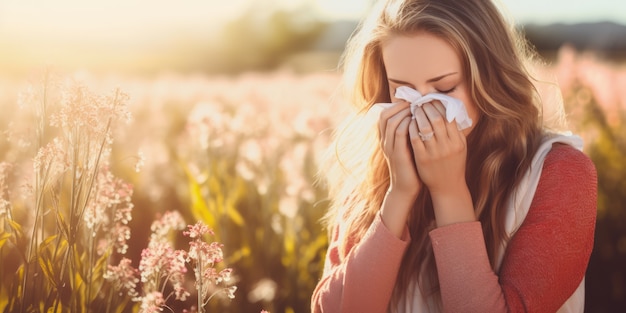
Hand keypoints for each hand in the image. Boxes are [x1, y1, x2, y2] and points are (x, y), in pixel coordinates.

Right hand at [378, 102, 421, 199]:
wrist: (406, 189)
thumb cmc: (410, 167)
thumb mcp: (407, 147)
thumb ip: (409, 133)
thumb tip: (420, 117)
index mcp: (386, 139)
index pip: (384, 115)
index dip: (395, 105)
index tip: (410, 101)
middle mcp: (385, 141)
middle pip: (385, 115)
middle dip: (399, 106)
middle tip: (414, 101)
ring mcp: (389, 148)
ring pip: (391, 122)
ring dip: (404, 112)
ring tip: (416, 108)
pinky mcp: (397, 154)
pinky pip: (399, 133)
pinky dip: (407, 124)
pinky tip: (417, 121)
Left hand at [409, 101, 474, 225]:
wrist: (448, 186)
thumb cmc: (453, 164)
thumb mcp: (460, 147)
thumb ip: (456, 130)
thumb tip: (450, 110)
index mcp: (458, 141)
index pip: (448, 117)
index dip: (439, 106)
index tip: (431, 100)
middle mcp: (447, 146)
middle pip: (436, 119)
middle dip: (427, 108)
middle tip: (420, 102)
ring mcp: (435, 153)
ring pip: (425, 127)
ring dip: (418, 116)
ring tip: (414, 110)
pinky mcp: (422, 159)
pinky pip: (415, 139)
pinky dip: (411, 128)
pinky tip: (409, 123)